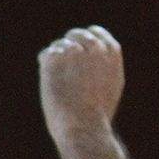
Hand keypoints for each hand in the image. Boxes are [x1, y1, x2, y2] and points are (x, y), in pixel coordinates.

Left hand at [39, 26, 125, 140]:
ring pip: (59, 45)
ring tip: (61, 82)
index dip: (86, 36)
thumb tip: (93, 56)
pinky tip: (52, 81)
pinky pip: (46, 54)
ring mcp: (76, 52)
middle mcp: (96, 49)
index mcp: (112, 56)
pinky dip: (46, 66)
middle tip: (62, 59)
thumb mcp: (110, 88)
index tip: (79, 43)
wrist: (84, 125)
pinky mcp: (56, 58)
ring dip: (57, 59)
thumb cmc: (97, 114)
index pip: (97, 33)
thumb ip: (103, 67)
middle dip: (68, 44)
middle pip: (76, 34)